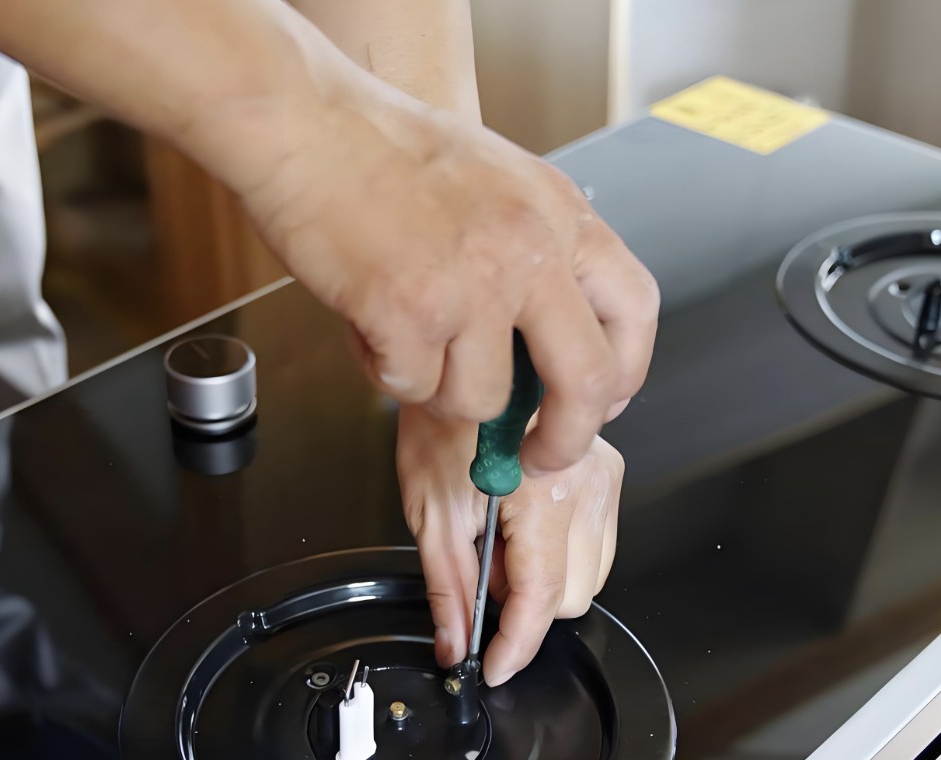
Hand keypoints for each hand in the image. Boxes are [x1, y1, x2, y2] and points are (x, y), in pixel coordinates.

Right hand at [235, 75, 657, 473]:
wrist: (305, 124)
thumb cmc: (384, 150)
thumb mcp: (499, 184)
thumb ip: (535, 256)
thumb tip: (548, 351)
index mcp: (560, 213)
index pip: (634, 309)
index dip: (624, 372)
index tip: (602, 402)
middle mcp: (529, 250)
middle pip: (587, 380)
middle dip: (564, 438)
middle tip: (536, 453)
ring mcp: (473, 284)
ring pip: (481, 400)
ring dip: (439, 387)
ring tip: (406, 331)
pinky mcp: (411, 313)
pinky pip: (411, 389)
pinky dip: (385, 369)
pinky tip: (369, 317)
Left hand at [398, 405, 622, 684]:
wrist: (469, 355)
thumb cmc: (444, 419)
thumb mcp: (430, 511)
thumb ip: (447, 587)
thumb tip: (455, 643)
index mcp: (542, 494)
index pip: (541, 600)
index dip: (515, 646)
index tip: (493, 667)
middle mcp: (587, 486)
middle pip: (570, 598)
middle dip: (524, 602)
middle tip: (483, 567)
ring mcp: (604, 479)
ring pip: (589, 577)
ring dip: (544, 578)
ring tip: (503, 537)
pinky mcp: (608, 474)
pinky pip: (597, 546)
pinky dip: (561, 553)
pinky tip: (527, 523)